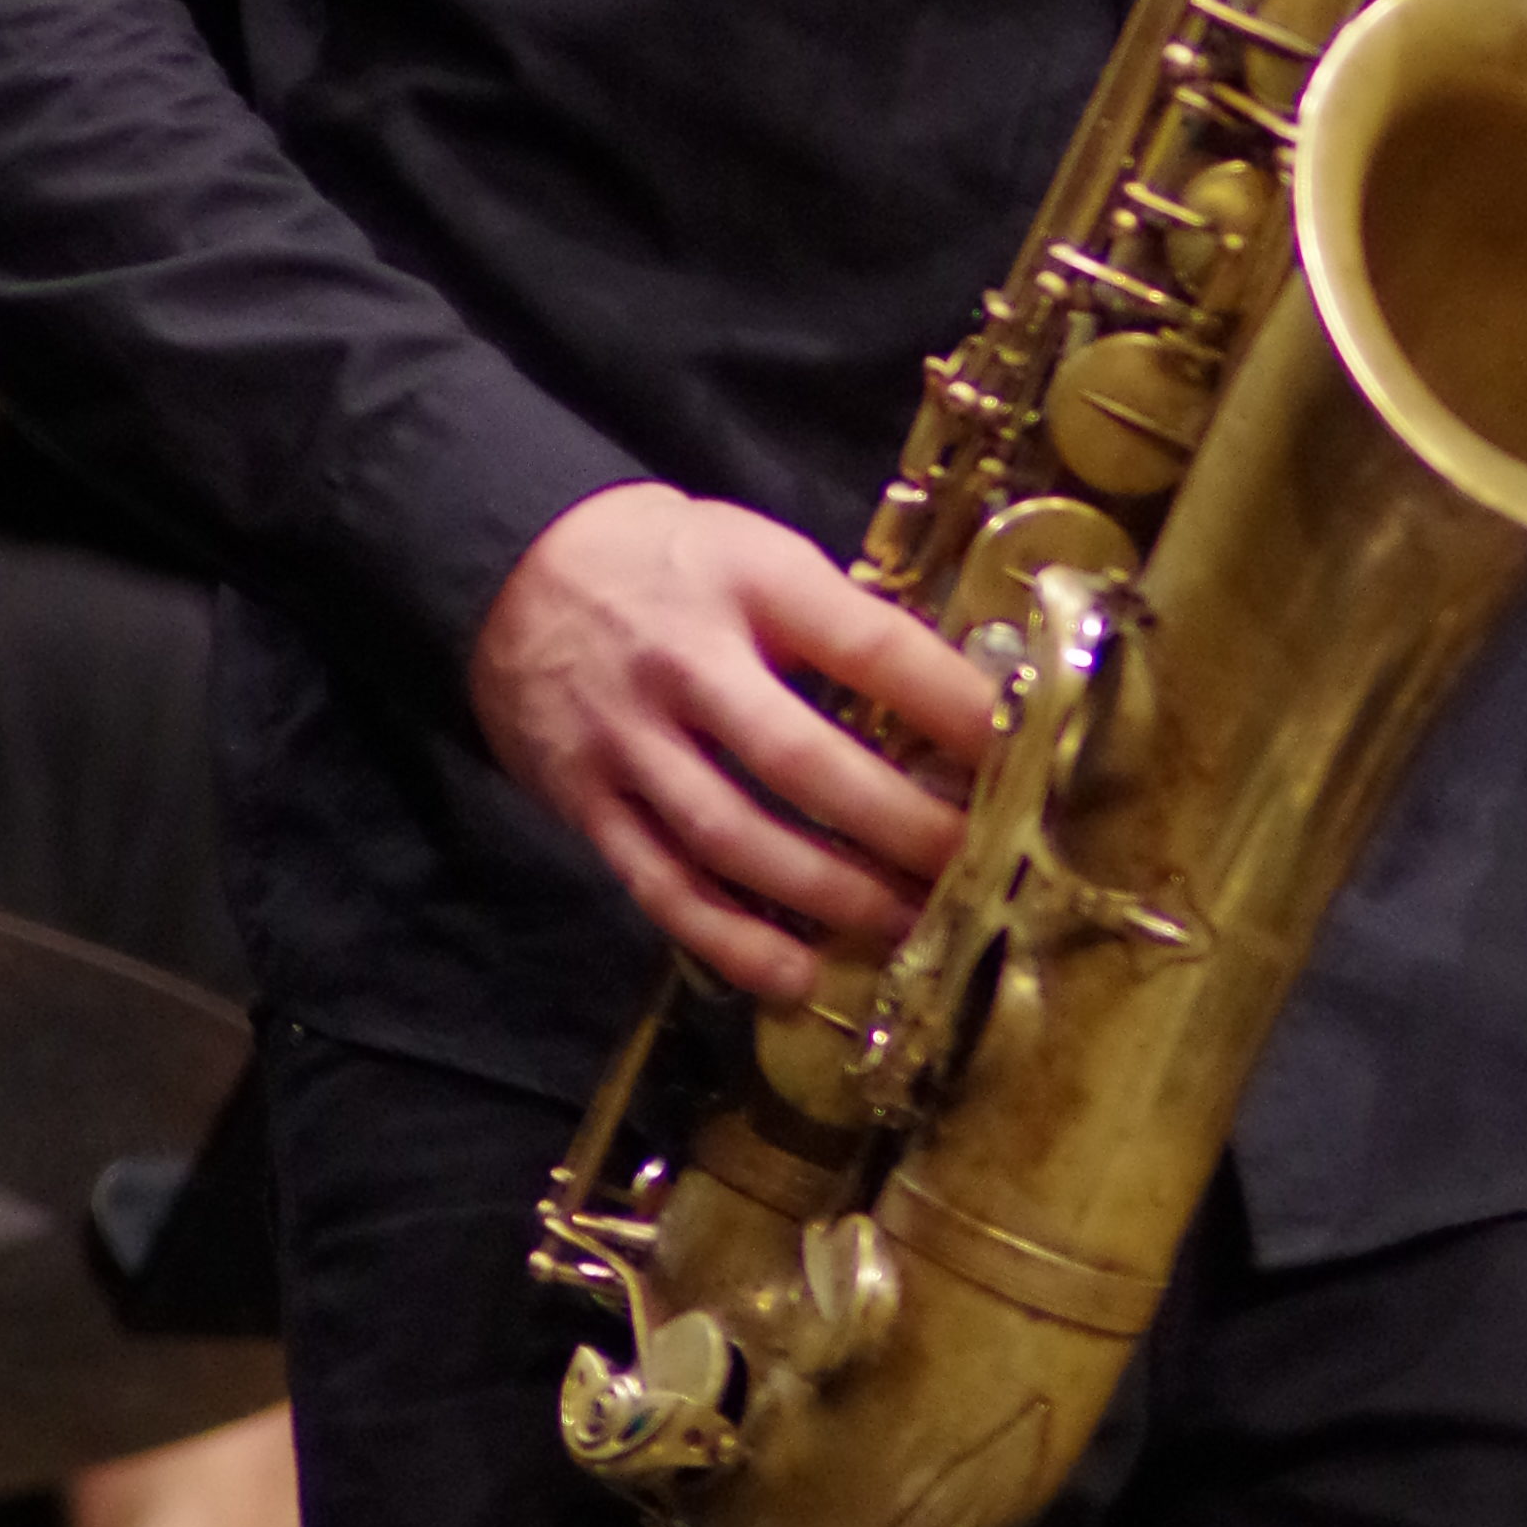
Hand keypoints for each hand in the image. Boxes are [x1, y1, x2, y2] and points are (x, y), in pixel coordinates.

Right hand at [469, 485, 998, 1001]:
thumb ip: (831, 621)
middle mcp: (687, 662)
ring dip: (830, 894)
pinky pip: (664, 886)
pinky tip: (797, 975)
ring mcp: (630, 739)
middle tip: (973, 866)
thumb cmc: (672, 561)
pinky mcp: (587, 802)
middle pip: (803, 760)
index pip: (867, 644)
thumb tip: (948, 704)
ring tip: (908, 927)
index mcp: (750, 579)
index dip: (948, 702)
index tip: (1014, 752)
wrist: (512, 567)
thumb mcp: (756, 551)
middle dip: (899, 824)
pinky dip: (732, 940)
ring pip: (735, 837)